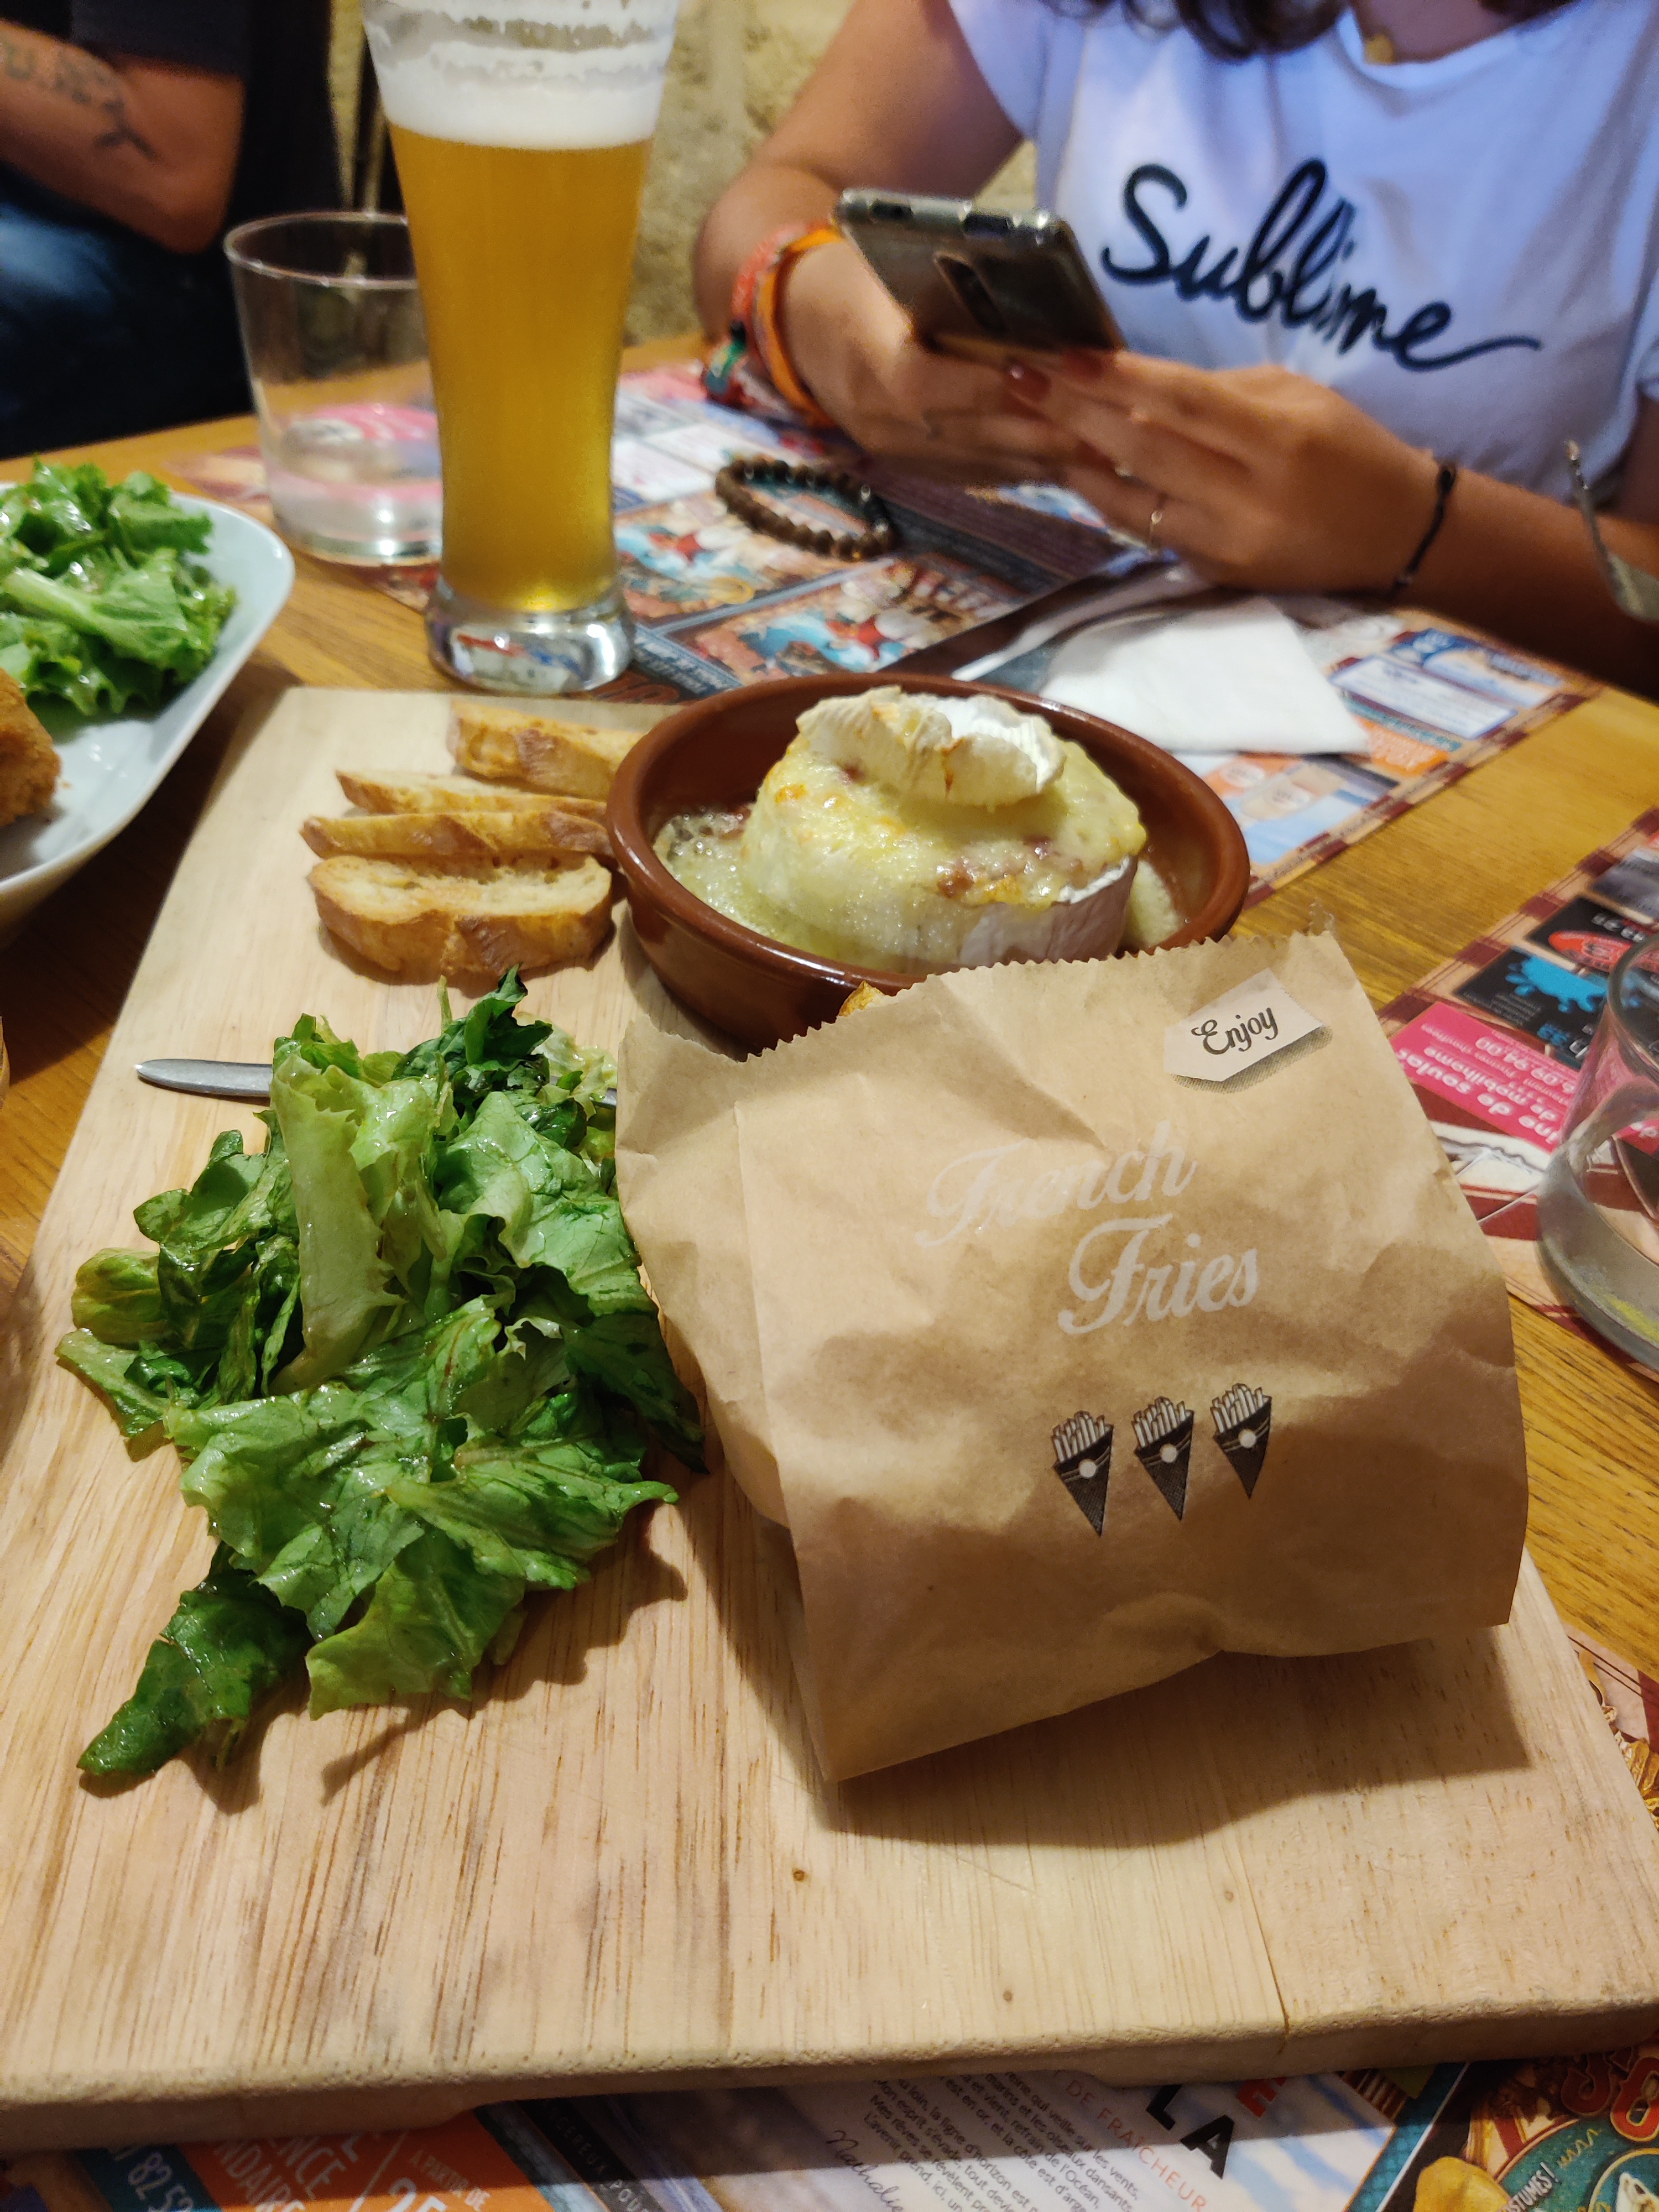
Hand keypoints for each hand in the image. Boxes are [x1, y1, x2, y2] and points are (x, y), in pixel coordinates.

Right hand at [780, 238, 1081, 482]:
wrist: (794, 322)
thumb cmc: (853, 277)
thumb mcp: (892, 273)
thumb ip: (952, 300)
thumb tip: (1032, 321)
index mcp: (869, 358)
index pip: (936, 386)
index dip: (998, 387)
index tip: (1059, 381)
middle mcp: (879, 416)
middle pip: (971, 434)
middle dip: (1043, 435)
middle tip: (1109, 432)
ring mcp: (890, 449)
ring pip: (978, 462)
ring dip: (1041, 461)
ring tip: (1102, 455)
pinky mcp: (903, 466)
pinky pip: (969, 475)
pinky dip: (1018, 470)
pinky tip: (1060, 466)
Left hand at [1005, 351, 1442, 593]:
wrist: (1396, 533)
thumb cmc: (1347, 448)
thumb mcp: (1296, 397)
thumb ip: (1217, 395)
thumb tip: (1136, 390)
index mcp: (1276, 439)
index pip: (1181, 402)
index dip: (1116, 379)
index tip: (1061, 356)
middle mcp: (1247, 497)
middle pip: (1142, 451)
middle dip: (1074, 413)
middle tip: (1020, 381)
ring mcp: (1226, 543)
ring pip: (1130, 503)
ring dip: (1075, 463)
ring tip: (1029, 426)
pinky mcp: (1216, 574)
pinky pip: (1148, 532)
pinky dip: (1108, 500)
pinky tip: (1076, 470)